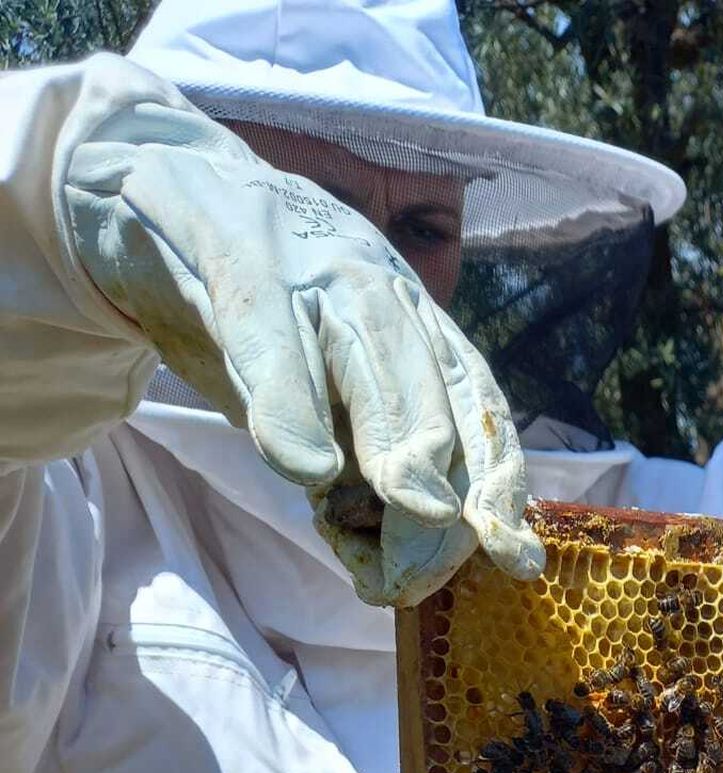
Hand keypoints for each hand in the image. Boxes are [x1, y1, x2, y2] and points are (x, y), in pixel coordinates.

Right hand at [64, 96, 544, 605]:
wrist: (154, 197)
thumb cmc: (258, 317)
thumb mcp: (322, 393)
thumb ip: (358, 460)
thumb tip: (395, 563)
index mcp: (414, 327)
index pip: (478, 411)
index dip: (502, 486)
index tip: (514, 559)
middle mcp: (381, 295)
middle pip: (436, 405)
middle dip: (444, 499)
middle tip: (420, 571)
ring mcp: (315, 273)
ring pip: (374, 367)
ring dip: (399, 452)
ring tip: (417, 513)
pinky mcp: (238, 261)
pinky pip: (272, 340)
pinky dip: (293, 409)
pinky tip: (308, 467)